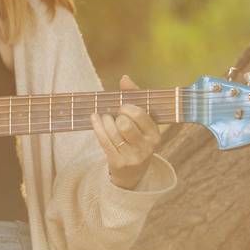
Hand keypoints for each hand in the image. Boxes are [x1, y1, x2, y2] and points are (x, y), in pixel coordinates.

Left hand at [89, 74, 161, 189]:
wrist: (133, 171)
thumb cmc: (137, 137)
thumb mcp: (142, 120)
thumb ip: (135, 97)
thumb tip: (125, 78)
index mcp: (155, 134)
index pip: (139, 115)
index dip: (127, 107)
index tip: (123, 107)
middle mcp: (146, 147)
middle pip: (125, 123)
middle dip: (117, 116)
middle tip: (115, 115)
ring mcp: (132, 157)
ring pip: (113, 131)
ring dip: (105, 121)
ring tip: (106, 118)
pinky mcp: (118, 162)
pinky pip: (103, 140)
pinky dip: (97, 126)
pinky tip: (94, 118)